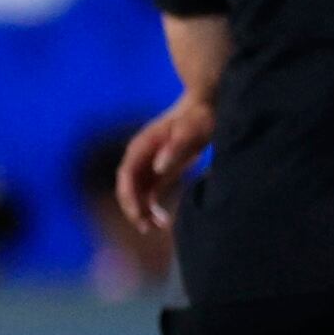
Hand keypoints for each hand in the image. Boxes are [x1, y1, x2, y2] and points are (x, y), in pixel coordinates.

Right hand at [117, 94, 215, 231]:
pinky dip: (152, 209)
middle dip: (134, 209)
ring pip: (137, 194)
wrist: (208, 106)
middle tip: (148, 228)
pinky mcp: (159, 172)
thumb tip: (157, 168)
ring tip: (159, 227)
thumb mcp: (191, 130)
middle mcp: (140, 157)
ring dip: (143, 212)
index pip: (125, 175)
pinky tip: (164, 220)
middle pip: (128, 188)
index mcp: (142, 146)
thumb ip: (175, 148)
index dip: (128, 197)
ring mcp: (148, 164)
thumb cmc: (199, 117)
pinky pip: (148, 195)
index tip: (138, 215)